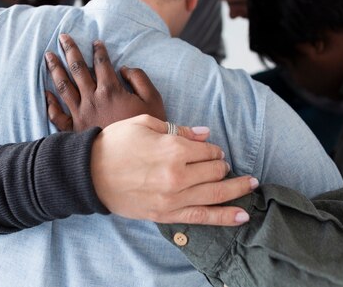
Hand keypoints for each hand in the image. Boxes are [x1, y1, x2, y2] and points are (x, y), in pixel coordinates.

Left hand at [45, 34, 165, 130]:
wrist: (133, 158)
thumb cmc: (146, 128)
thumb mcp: (153, 100)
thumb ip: (140, 79)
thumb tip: (124, 68)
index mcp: (111, 90)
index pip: (102, 63)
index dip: (99, 50)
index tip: (96, 42)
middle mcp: (92, 99)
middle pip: (78, 69)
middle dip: (70, 50)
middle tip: (62, 37)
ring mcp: (80, 114)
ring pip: (63, 87)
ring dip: (55, 69)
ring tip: (48, 56)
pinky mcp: (75, 130)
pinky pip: (57, 115)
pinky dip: (50, 104)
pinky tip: (46, 93)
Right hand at [91, 115, 257, 225]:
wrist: (88, 172)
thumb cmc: (115, 144)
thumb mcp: (145, 124)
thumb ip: (179, 129)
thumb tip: (206, 134)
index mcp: (173, 149)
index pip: (208, 150)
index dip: (213, 149)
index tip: (210, 149)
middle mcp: (178, 175)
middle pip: (215, 170)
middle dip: (221, 165)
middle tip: (220, 164)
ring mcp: (173, 198)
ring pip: (216, 194)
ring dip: (238, 189)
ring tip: (253, 185)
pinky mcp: (166, 215)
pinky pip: (202, 218)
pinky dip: (225, 217)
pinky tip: (243, 215)